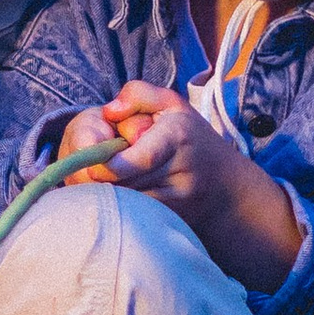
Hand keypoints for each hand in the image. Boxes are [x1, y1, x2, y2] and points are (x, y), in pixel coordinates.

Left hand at [82, 81, 303, 289]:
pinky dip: (116, 205)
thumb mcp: (170, 104)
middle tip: (88, 162)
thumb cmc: (189, 138)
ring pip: (125, 201)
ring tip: (104, 175)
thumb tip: (109, 111)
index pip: (142, 158)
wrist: (225, 187)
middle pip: (124, 182)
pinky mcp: (168, 220)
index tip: (92, 166)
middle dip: (97, 175)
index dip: (113, 165)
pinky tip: (114, 193)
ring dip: (103, 191)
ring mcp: (176, 201)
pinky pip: (131, 215)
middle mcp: (179, 171)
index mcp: (177, 136)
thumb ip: (138, 94)